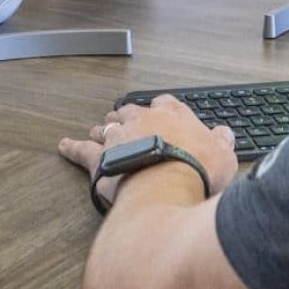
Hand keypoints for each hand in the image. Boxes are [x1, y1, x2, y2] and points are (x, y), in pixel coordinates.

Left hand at [58, 95, 239, 208]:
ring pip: (107, 126)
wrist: (167, 185)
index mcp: (174, 115)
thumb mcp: (224, 155)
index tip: (159, 113)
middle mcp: (143, 119)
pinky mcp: (100, 158)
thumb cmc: (197, 170)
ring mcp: (119, 136)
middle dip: (127, 116)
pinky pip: (82, 150)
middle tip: (125, 123)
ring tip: (99, 131)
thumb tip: (224, 134)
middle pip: (131, 111)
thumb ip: (221, 142)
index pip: (165, 103)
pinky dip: (72, 148)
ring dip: (104, 129)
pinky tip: (64, 145)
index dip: (161, 109)